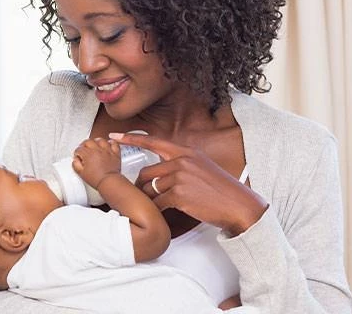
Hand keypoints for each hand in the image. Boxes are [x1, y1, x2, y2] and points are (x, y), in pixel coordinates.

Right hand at [71, 138, 120, 188]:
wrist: (109, 182)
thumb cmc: (96, 179)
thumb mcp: (81, 173)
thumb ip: (76, 164)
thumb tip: (76, 160)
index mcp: (88, 154)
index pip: (79, 149)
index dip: (77, 153)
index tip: (78, 156)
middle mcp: (97, 150)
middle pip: (88, 141)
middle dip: (84, 145)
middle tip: (83, 149)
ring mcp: (107, 151)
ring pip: (100, 140)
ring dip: (96, 141)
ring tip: (94, 145)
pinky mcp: (115, 153)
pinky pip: (114, 143)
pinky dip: (111, 142)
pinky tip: (108, 144)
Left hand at [109, 132, 267, 235]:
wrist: (238, 205)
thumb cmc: (220, 190)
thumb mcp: (202, 167)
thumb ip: (182, 164)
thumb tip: (162, 168)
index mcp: (186, 152)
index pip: (153, 142)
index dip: (131, 139)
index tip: (114, 136)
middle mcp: (181, 161)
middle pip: (146, 172)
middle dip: (140, 186)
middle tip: (139, 196)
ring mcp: (180, 177)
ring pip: (149, 188)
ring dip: (147, 200)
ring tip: (151, 206)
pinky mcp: (179, 194)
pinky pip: (156, 203)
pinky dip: (156, 210)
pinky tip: (162, 214)